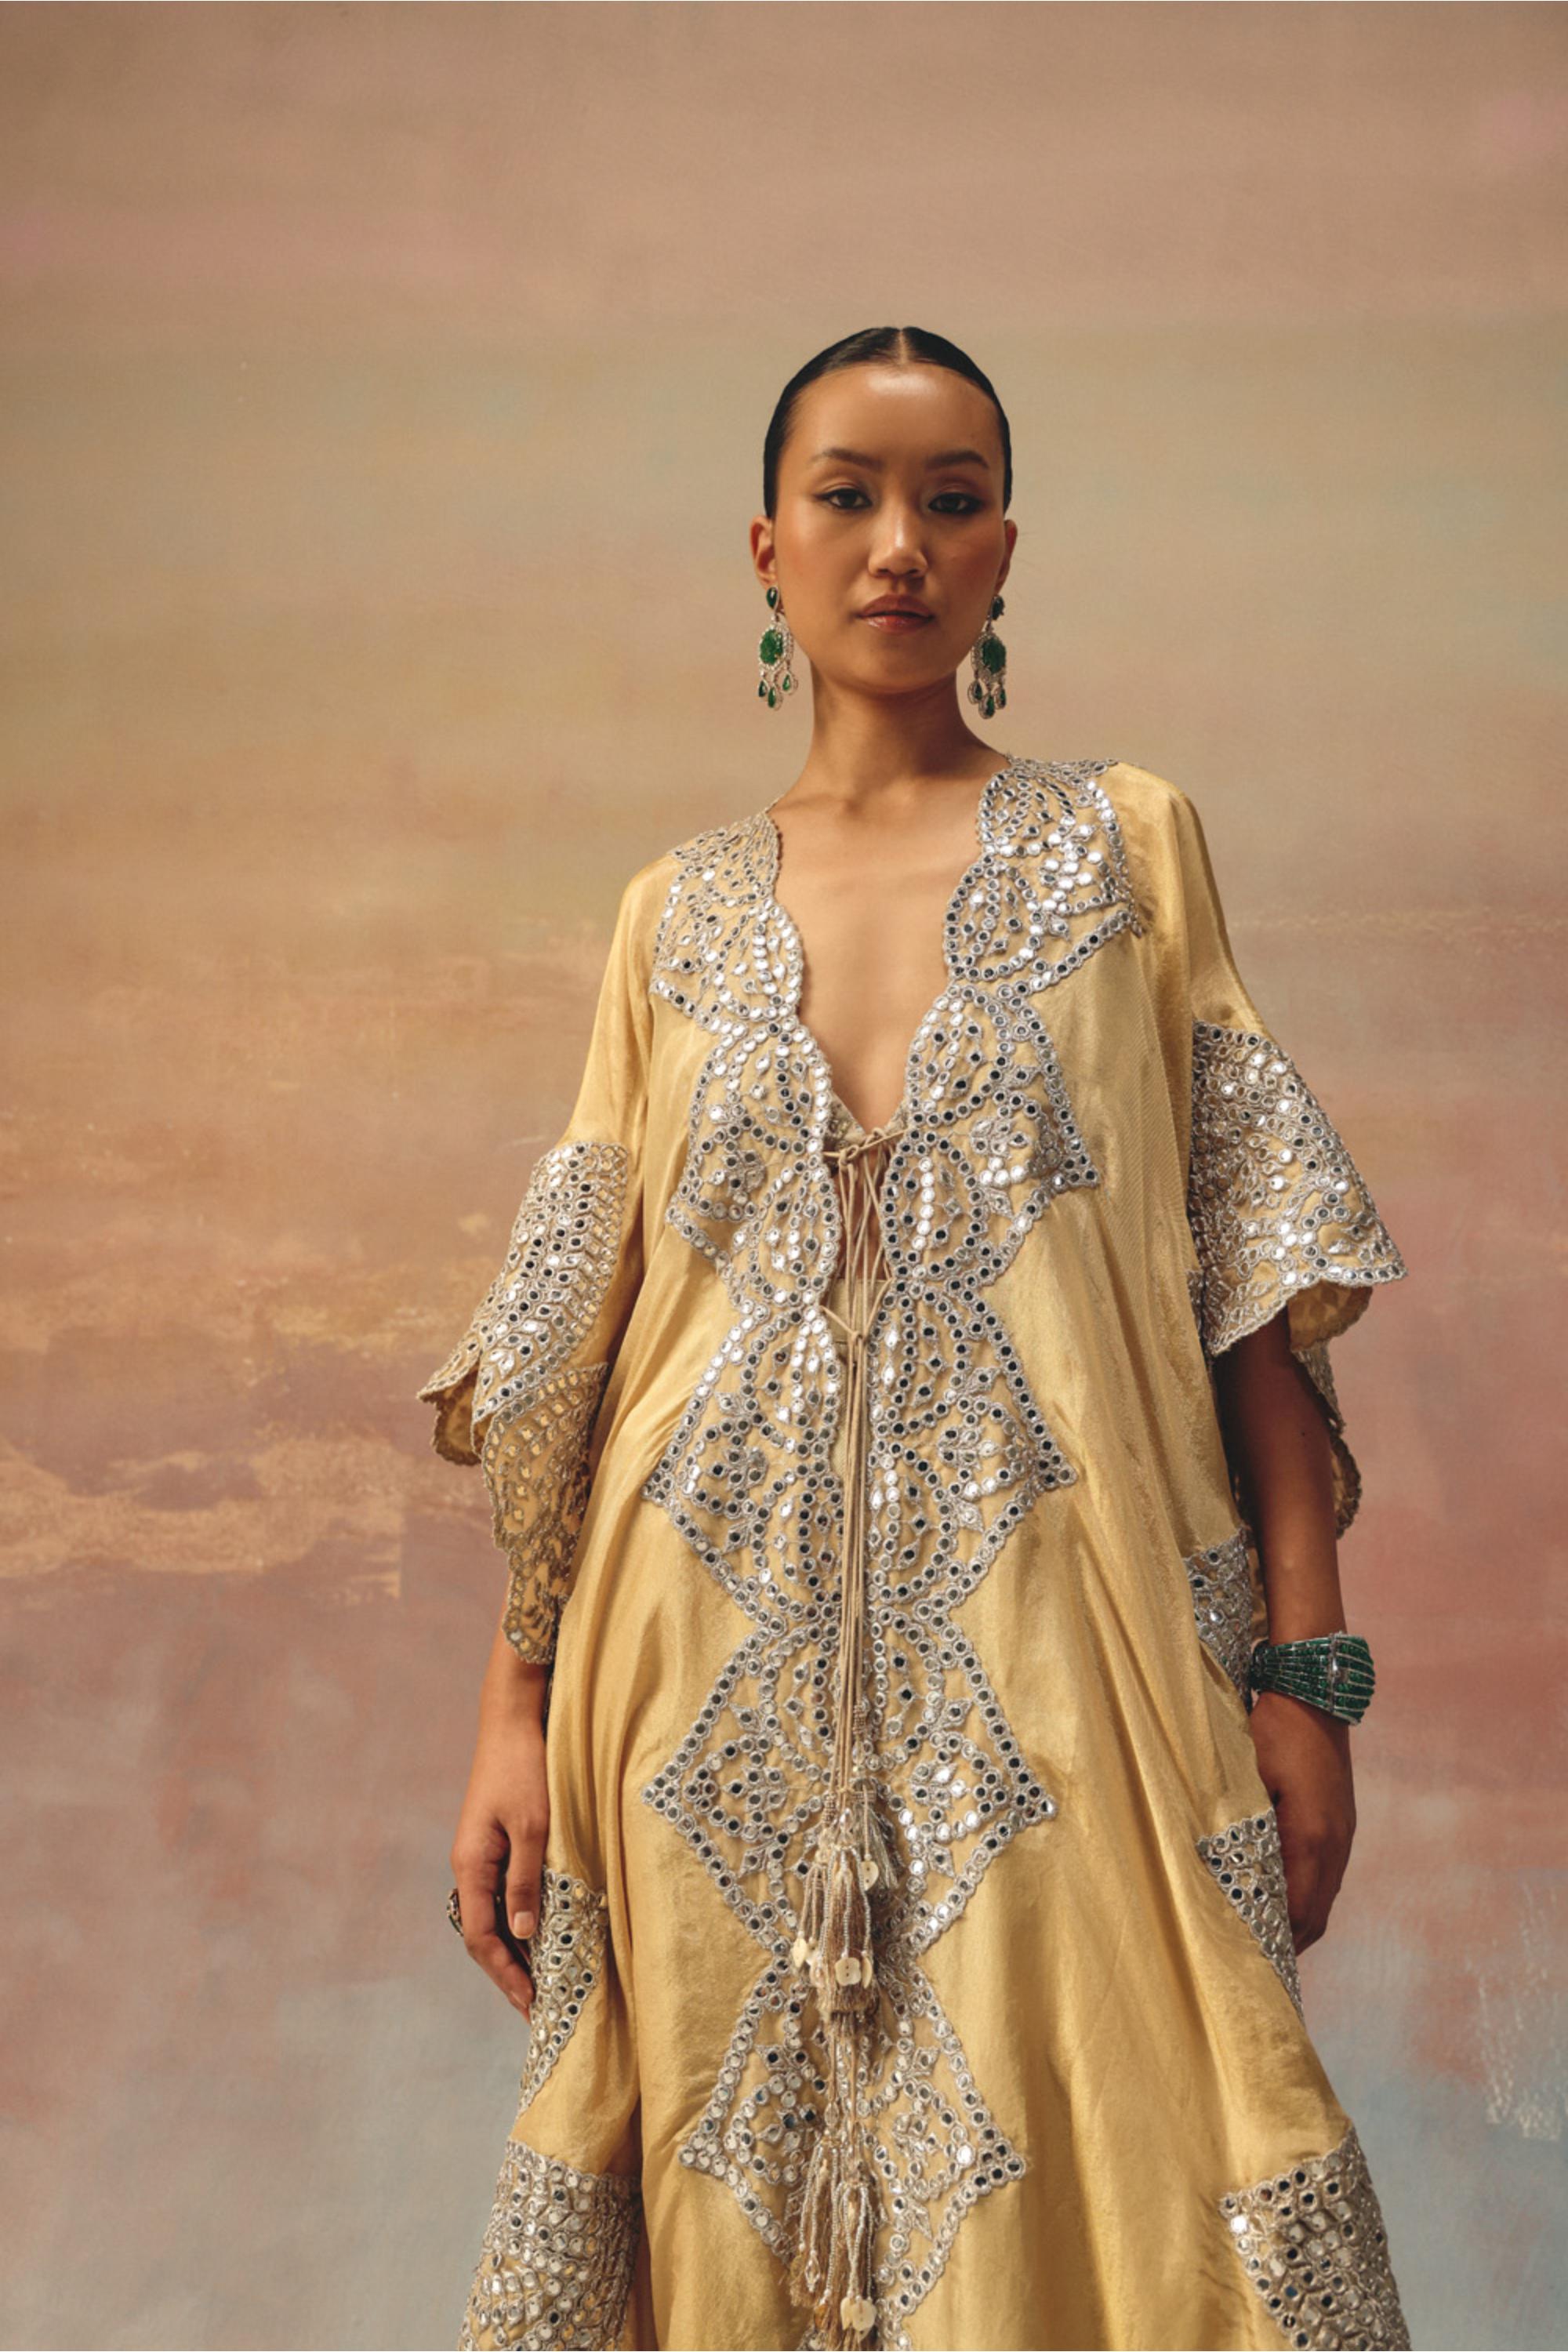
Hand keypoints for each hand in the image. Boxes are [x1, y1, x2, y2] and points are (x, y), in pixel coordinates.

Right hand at [450, 1635, 550, 2015]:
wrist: (514, 1719)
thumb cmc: (526, 1768)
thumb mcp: (532, 1828)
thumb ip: (525, 1882)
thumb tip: (523, 1937)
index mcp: (470, 1864)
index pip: (480, 1937)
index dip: (505, 1976)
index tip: (531, 2007)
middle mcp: (469, 1864)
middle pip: (482, 1933)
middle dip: (509, 1973)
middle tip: (539, 2009)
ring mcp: (481, 1854)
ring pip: (493, 1916)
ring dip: (515, 1950)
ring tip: (544, 1983)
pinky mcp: (496, 1842)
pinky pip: (502, 1894)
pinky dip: (520, 1921)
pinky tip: (541, 1934)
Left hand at [1246, 1688, 1356, 1952]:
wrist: (1313, 1692)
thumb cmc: (1272, 1728)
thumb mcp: (1246, 1773)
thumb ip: (1237, 1823)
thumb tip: (1221, 1868)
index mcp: (1311, 1837)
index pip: (1294, 1912)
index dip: (1271, 1941)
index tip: (1245, 1962)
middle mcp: (1335, 1843)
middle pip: (1314, 1917)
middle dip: (1287, 1944)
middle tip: (1253, 1965)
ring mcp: (1343, 1833)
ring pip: (1324, 1899)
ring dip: (1298, 1923)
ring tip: (1264, 1942)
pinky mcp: (1342, 1822)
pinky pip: (1327, 1876)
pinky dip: (1307, 1897)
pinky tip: (1283, 1898)